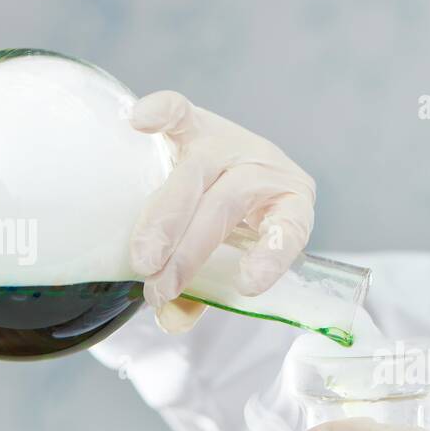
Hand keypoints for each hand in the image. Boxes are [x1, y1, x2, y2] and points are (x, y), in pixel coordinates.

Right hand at [128, 91, 315, 332]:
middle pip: (228, 204)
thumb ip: (201, 293)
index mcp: (290, 204)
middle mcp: (263, 169)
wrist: (225, 172)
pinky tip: (138, 122)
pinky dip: (161, 113)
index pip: (291, 228)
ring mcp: (230, 141)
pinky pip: (181, 111)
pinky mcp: (197, 122)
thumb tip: (172, 319)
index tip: (246, 286)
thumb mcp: (228, 261)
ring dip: (165, 217)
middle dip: (190, 251)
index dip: (270, 255)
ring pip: (197, 172)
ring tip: (142, 258)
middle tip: (158, 287)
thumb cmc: (231, 228)